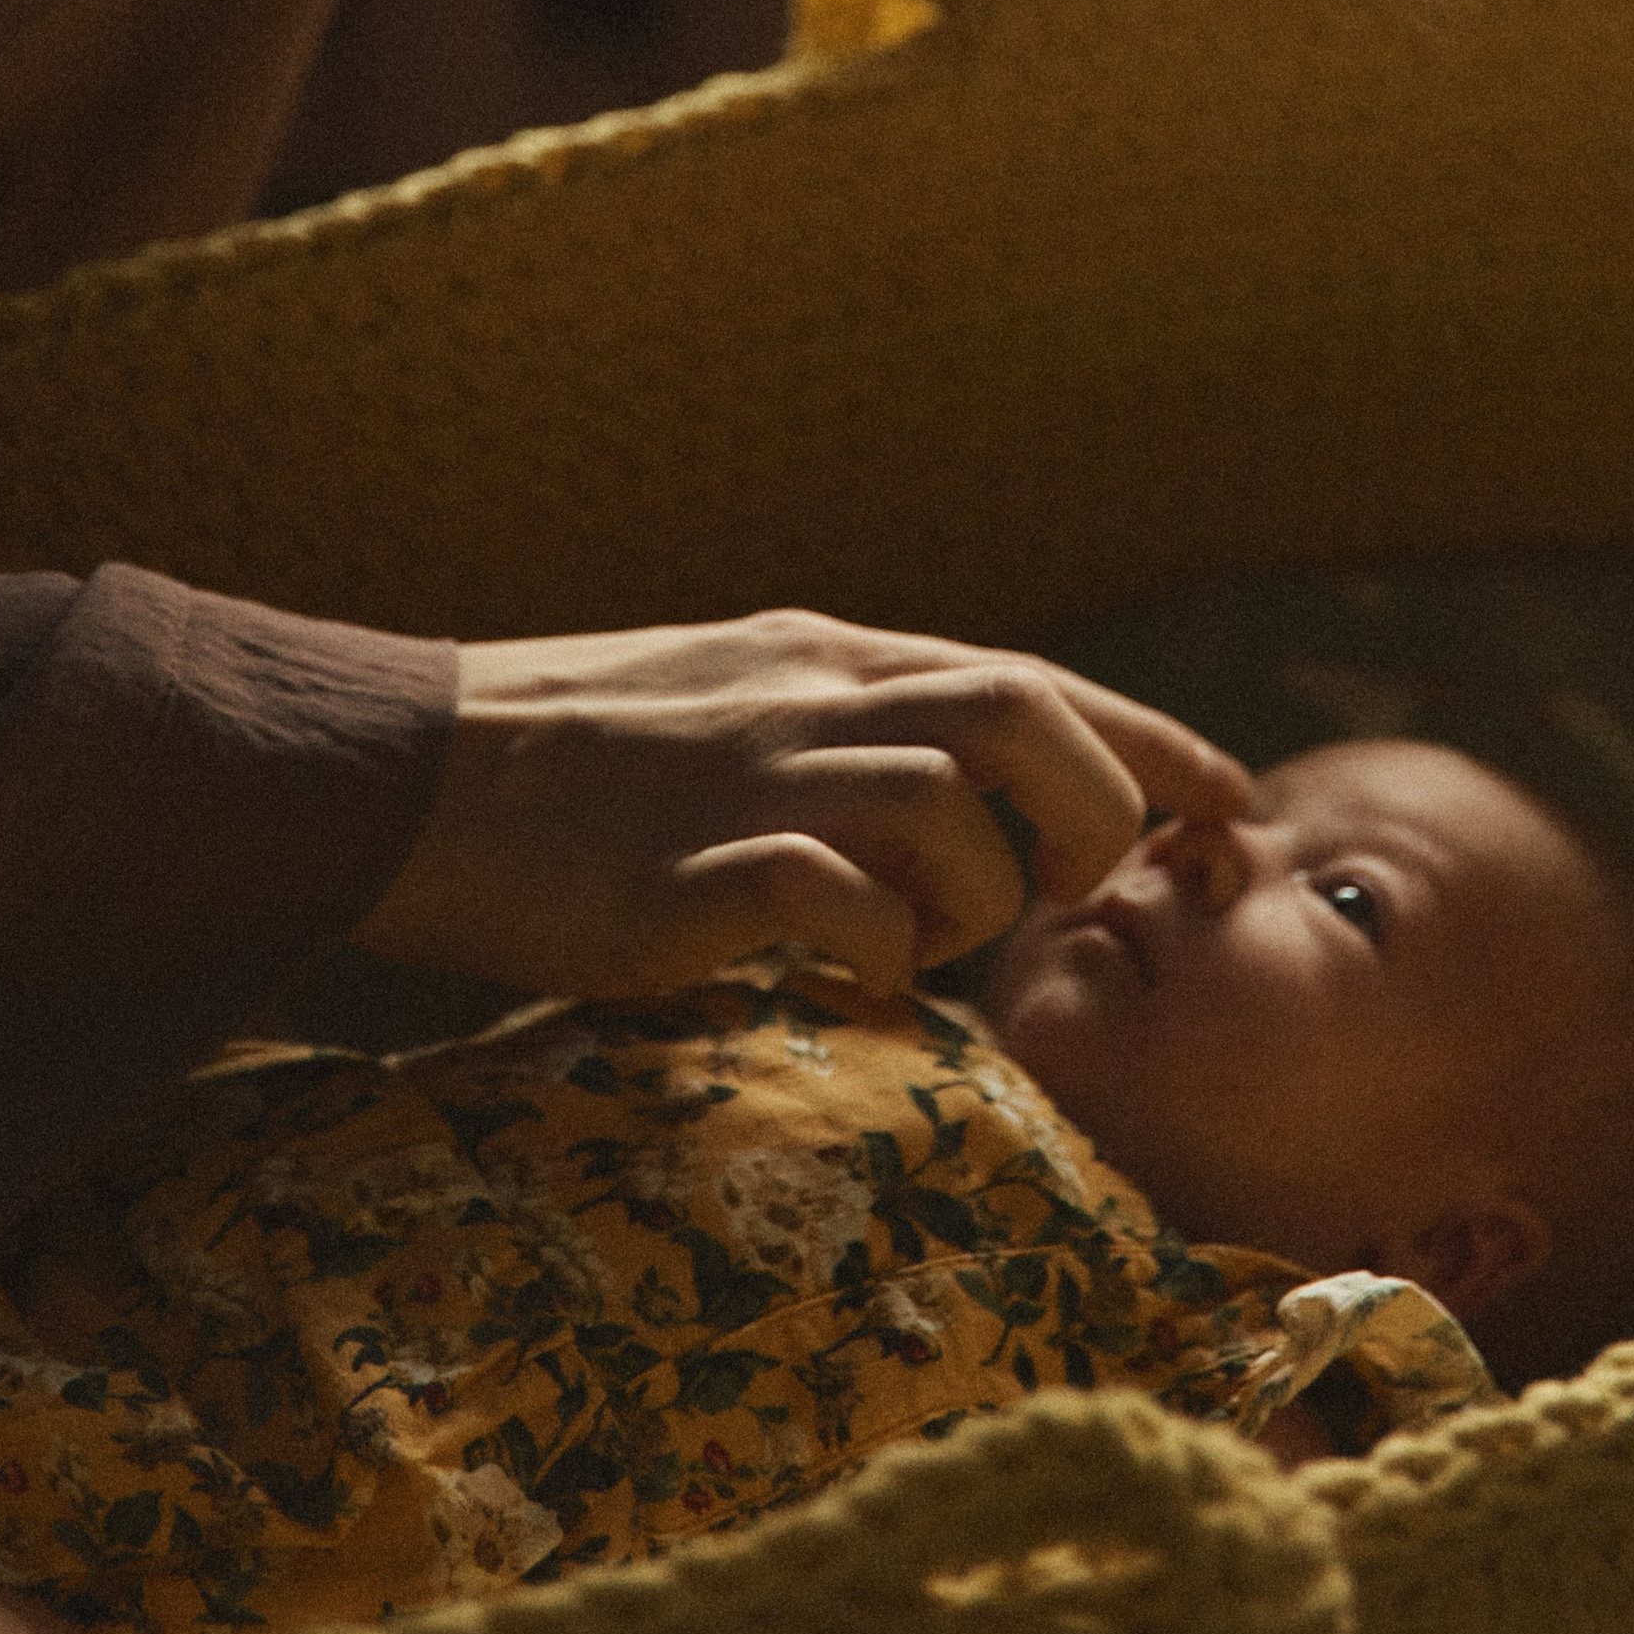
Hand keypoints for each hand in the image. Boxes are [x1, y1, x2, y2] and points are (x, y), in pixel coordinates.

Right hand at [354, 609, 1249, 999]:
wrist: (401, 773)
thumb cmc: (566, 757)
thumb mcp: (730, 698)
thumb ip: (845, 729)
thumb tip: (961, 793)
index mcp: (825, 660)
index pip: (1035, 681)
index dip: (1154, 743)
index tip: (1233, 803)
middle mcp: (809, 702)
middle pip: (1028, 721)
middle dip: (1092, 814)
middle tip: (1066, 896)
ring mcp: (752, 780)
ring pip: (951, 810)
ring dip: (972, 898)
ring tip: (914, 942)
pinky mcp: (692, 873)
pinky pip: (840, 903)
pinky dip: (874, 950)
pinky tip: (838, 973)